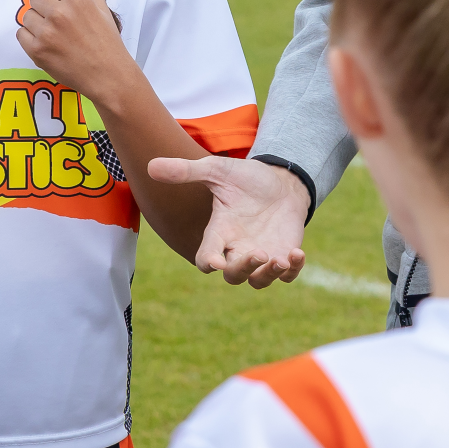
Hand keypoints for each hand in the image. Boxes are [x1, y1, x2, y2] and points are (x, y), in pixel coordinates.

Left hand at [16, 0, 131, 96]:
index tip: (60, 5)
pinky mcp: (37, 50)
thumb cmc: (107, 42)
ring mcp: (46, 32)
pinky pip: (20, 34)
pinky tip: (46, 44)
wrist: (107, 74)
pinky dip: (30, 38)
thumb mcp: (102, 7)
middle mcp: (60, 12)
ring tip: (52, 34)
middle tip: (55, 21)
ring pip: (26, 16)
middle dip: (44, 7)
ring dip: (37, 23)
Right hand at [151, 155, 308, 287]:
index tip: (216, 261)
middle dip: (243, 269)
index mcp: (220, 233)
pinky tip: (297, 254)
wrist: (281, 181)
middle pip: (233, 276)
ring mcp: (262, 255)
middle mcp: (238, 249)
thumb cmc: (246, 179)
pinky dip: (293, 270)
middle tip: (259, 253)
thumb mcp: (217, 170)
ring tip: (281, 259)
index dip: (210, 263)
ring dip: (268, 275)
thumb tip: (151, 165)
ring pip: (258, 281)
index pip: (207, 258)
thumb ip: (187, 172)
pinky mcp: (284, 255)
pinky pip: (287, 276)